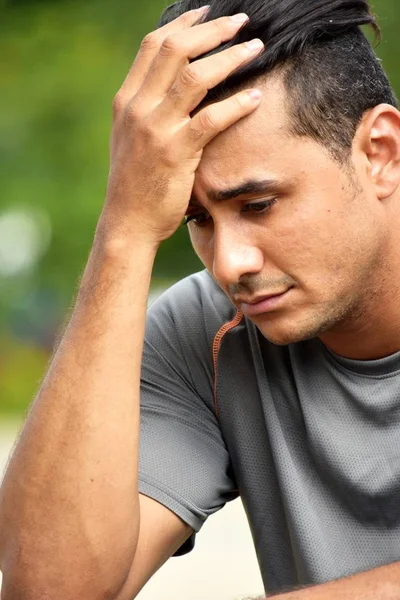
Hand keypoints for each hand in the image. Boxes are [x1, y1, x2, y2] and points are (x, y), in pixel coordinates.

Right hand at [102, 7, 263, 244]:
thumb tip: (173, 86)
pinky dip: (237, 104)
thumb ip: (148, 109)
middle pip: (175, 50)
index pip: (153, 46)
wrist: (128, 222)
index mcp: (127, 100)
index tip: (207, 13)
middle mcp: (139, 108)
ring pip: (195, 77)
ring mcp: (156, 130)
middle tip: (240, 22)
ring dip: (230, 58)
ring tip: (255, 48)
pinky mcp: (176, 153)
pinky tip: (256, 97)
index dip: (183, 24)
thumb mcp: (132, 138)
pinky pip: (211, 119)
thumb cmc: (135, 183)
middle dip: (211, 30)